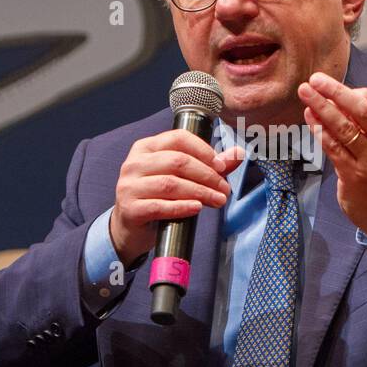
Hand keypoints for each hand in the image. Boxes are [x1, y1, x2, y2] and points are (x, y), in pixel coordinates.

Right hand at [109, 129, 242, 265]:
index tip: (222, 166)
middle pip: (177, 161)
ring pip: (170, 184)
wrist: (131, 228)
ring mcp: (128, 185)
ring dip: (199, 192)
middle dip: (207, 175)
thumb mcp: (180, 177)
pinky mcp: (129, 208)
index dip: (203, 150)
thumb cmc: (158, 198)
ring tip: (217, 200)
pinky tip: (197, 208)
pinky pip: (159, 206)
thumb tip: (238, 154)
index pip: (178, 138)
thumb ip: (208, 165)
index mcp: (146, 147)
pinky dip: (182, 207)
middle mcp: (134, 163)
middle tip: (224, 189)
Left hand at [298, 72, 366, 241]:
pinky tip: (309, 118)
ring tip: (305, 94)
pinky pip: (333, 147)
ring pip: (344, 128)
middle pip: (360, 110)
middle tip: (314, 80)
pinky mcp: (354, 175)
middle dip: (335, 92)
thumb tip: (336, 96)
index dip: (345, 89)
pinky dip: (319, 130)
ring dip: (322, 108)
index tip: (325, 83)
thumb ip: (366, 120)